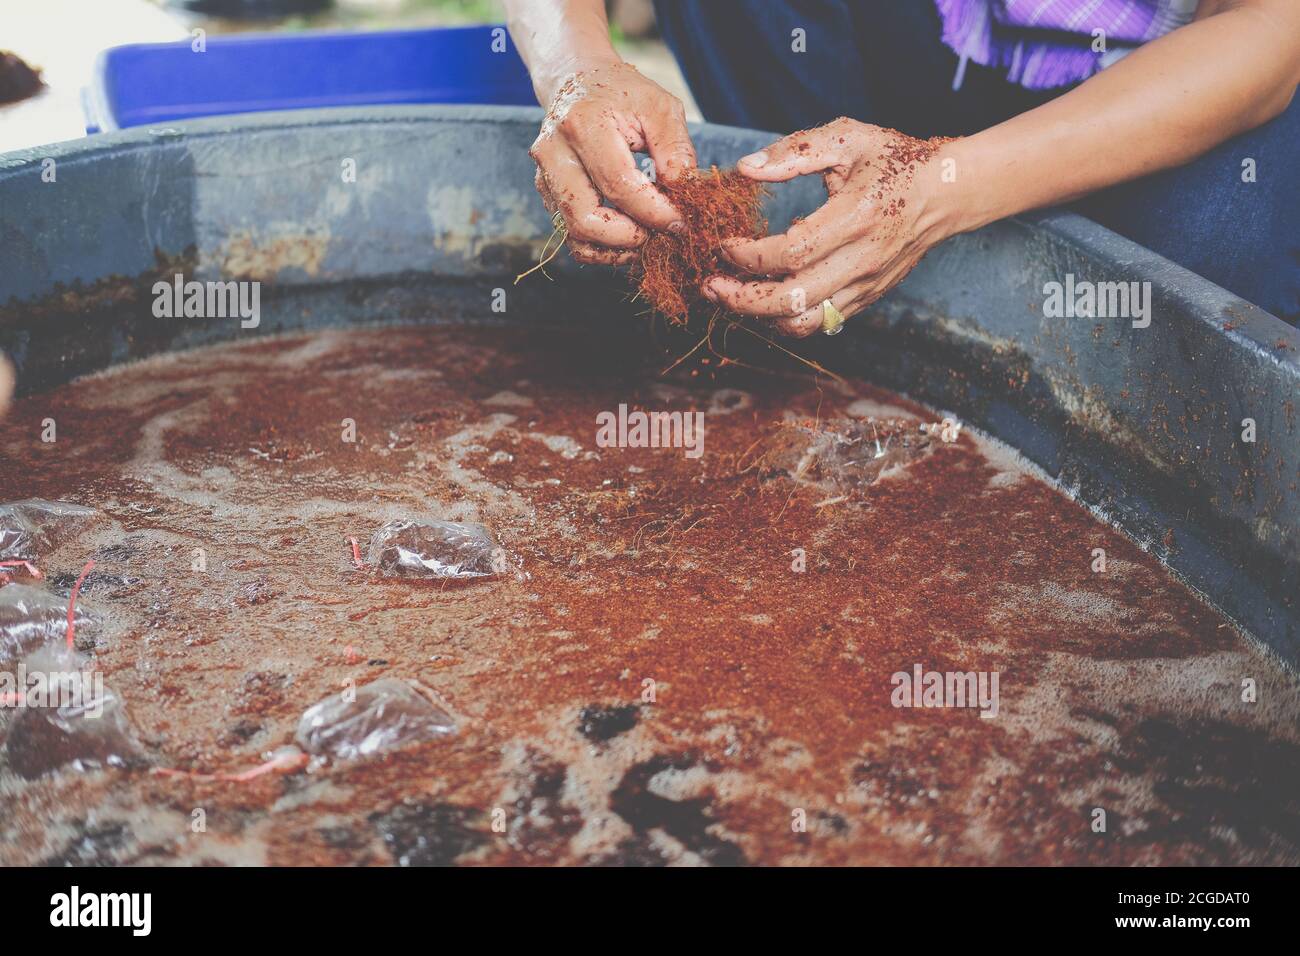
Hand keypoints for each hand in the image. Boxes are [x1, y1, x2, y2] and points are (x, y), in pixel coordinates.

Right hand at [529, 61, 695, 265]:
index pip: (618, 184)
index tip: (680, 222)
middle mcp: (554, 152)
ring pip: (575, 234)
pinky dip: (601, 246)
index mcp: (583, 124)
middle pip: (586, 219)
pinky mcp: (547, 192)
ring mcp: (545, 175)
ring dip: (614, 248)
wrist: (577, 81)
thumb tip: (683, 195)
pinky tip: (627, 236)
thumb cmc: (623, 94)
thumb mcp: (660, 107)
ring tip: (645, 238)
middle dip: (629, 238)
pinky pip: (571, 234)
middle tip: (660, 234)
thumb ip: (675, 150)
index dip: (653, 212)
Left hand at [703, 118, 957, 336]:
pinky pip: (821, 322)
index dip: (748, 255)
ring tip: (731, 296)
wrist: (946, 191)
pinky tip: (764, 297)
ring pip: (805, 321)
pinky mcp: (867, 297)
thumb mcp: (847, 138)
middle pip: (791, 299)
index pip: (790, 252)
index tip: (722, 244)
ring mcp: (866, 284)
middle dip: (742, 298)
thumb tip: (746, 168)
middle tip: (710, 285)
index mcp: (855, 217)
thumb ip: (795, 151)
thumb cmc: (894, 159)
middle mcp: (862, 259)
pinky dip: (786, 317)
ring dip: (760, 316)